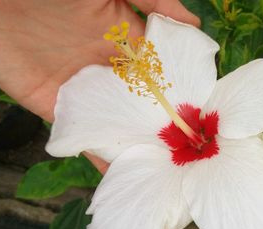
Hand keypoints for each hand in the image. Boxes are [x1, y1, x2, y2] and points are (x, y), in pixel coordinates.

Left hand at [0, 0, 198, 172]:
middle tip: (191, 149)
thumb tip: (195, 22)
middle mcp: (109, 67)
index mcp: (124, 38)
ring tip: (165, 168)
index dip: (182, 87)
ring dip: (140, 143)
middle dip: (165, 122)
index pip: (162, 68)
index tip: (203, 110)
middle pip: (144, 100)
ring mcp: (85, 90)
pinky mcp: (58, 108)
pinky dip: (103, 156)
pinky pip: (85, 135)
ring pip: (120, 121)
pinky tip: (124, 173)